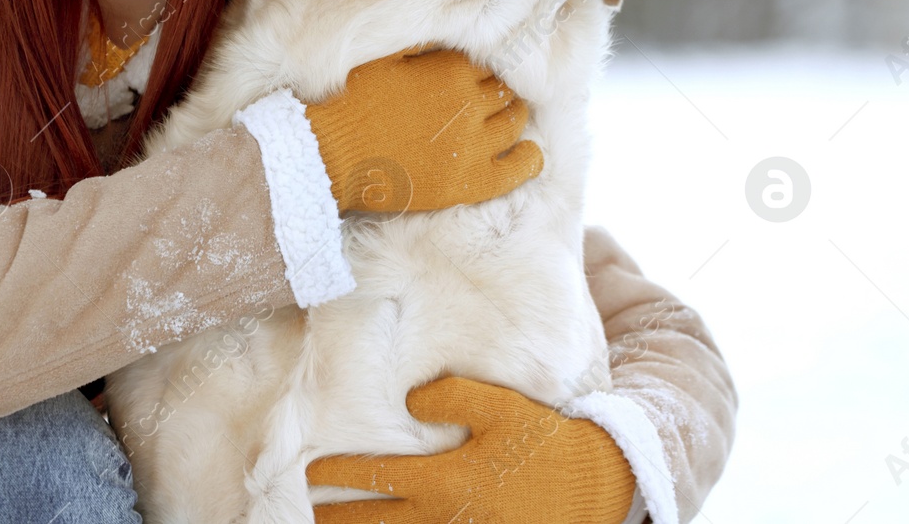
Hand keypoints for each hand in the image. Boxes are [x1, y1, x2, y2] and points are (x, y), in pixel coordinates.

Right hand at [304, 46, 542, 213]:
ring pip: (513, 124)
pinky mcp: (466, 182)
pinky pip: (515, 171)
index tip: (476, 74)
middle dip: (499, 92)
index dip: (482, 69)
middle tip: (490, 97)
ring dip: (513, 118)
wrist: (331, 154)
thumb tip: (443, 34)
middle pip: (504, 92)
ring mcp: (472, 146)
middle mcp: (470, 104)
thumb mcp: (385, 60)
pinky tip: (530, 154)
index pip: (488, 64)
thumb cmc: (351, 103)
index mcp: (452, 70)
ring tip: (505, 118)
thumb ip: (422, 46)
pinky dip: (528, 160)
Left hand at [304, 376, 636, 523]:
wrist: (599, 485)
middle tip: (309, 515)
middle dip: (340, 520)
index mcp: (446, 479)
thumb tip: (407, 401)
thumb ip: (451, 397)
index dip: (340, 477)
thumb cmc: (548, 442)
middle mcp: (447, 514)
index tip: (310, 473)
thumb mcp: (501, 407)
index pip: (377, 479)